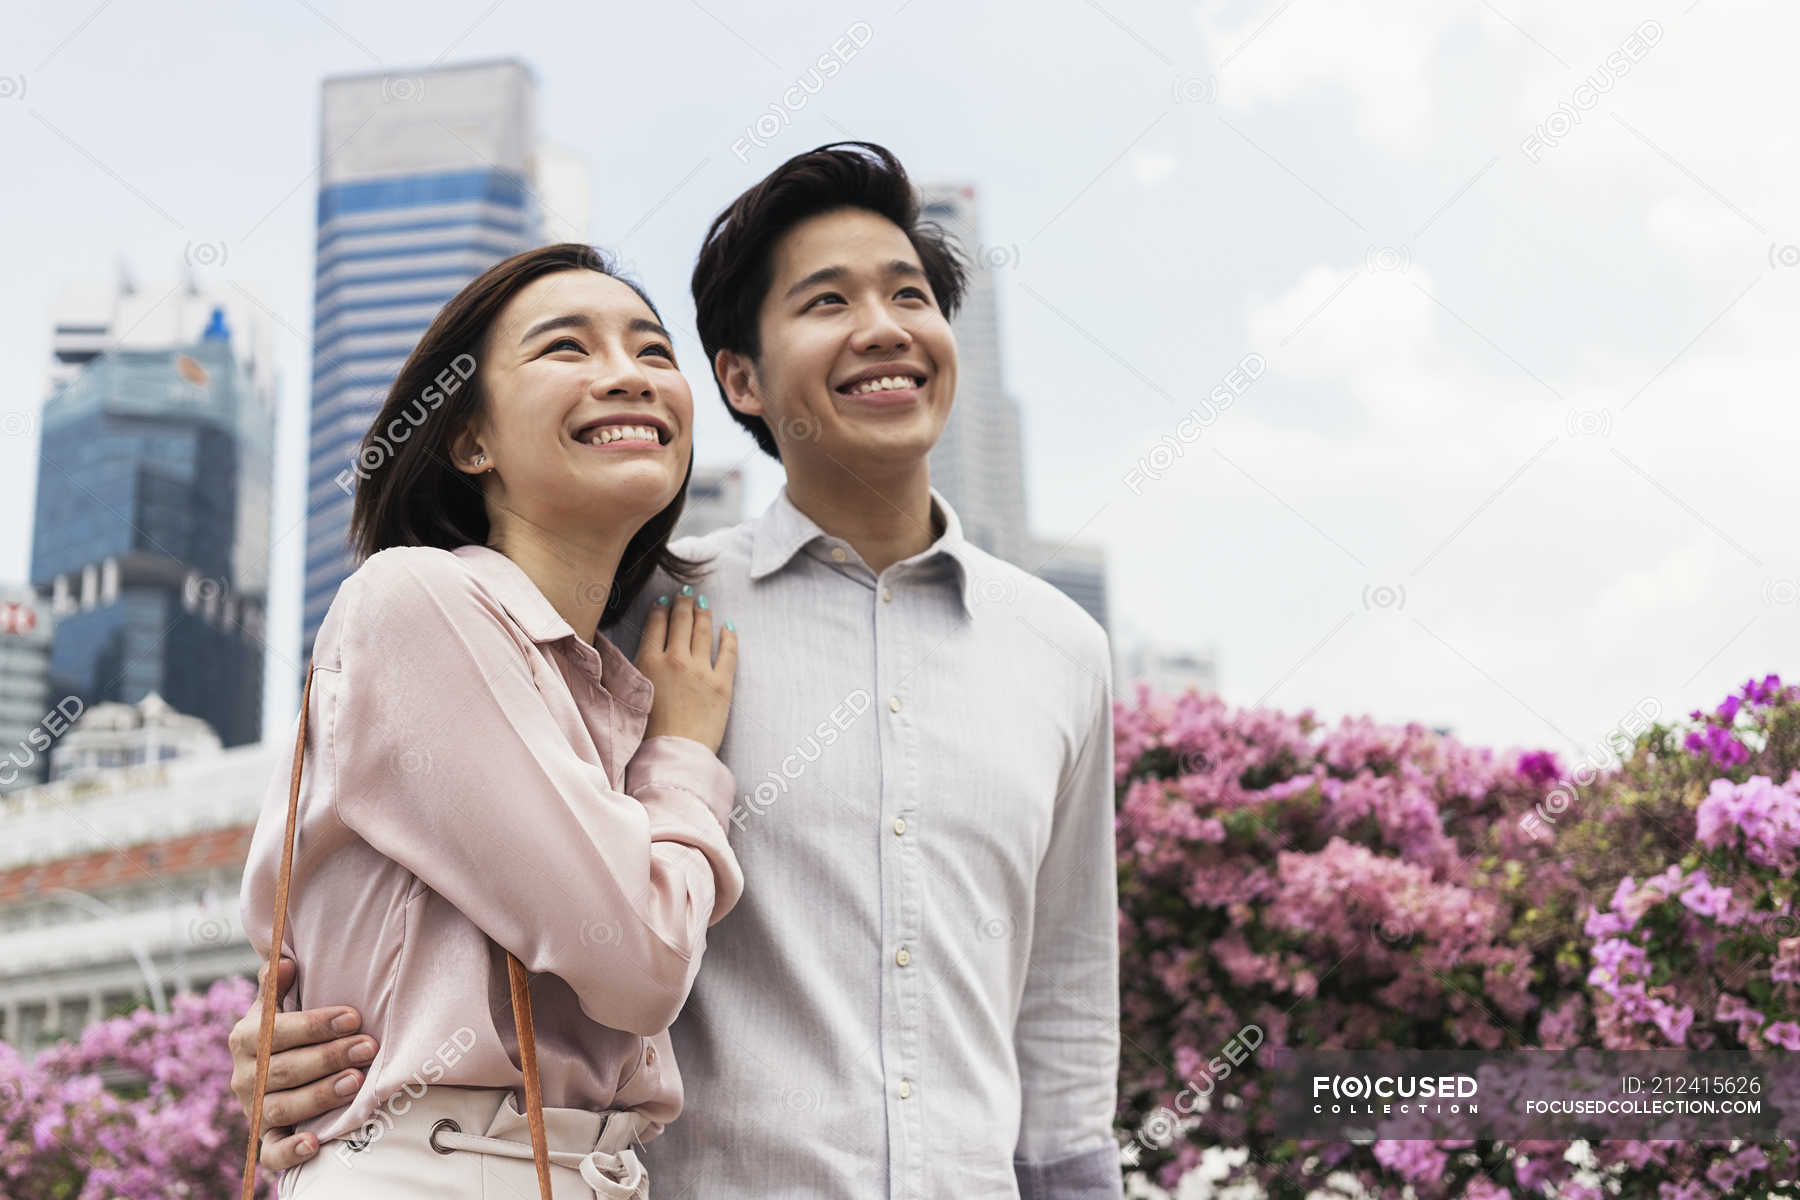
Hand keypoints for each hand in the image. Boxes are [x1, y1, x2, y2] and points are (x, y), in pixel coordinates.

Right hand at [227, 958, 378, 1169]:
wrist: (276, 1075)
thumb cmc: (287, 1033)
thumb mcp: (278, 1007)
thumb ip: (276, 986)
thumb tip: (282, 958)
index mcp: (245, 1038)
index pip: (277, 1032)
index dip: (315, 1025)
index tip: (353, 1017)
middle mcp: (244, 1077)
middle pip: (284, 1070)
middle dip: (329, 1057)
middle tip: (367, 1048)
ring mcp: (253, 1110)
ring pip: (282, 1108)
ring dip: (319, 1096)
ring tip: (355, 1082)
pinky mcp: (265, 1139)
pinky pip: (270, 1153)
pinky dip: (290, 1150)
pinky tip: (314, 1142)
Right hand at [635, 588, 736, 754]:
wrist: (673, 754)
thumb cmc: (646, 732)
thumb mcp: (628, 695)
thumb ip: (628, 670)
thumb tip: (616, 654)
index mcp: (649, 662)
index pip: (657, 625)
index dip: (661, 609)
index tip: (664, 601)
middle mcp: (676, 659)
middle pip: (681, 622)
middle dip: (683, 604)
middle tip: (686, 595)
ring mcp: (701, 670)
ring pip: (704, 631)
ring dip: (703, 614)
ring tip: (703, 604)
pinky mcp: (722, 683)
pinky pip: (729, 652)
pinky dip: (729, 636)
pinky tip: (729, 627)